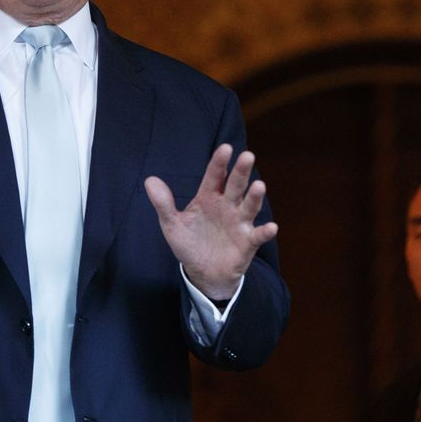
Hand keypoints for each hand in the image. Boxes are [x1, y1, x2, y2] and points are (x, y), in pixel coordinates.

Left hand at [144, 144, 277, 300]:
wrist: (202, 273)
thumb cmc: (189, 244)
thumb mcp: (172, 224)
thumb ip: (163, 203)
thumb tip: (149, 180)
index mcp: (208, 197)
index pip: (215, 176)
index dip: (220, 163)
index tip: (225, 148)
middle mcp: (227, 206)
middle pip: (235, 185)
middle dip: (241, 171)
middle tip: (247, 155)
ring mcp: (239, 222)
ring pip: (249, 206)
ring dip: (254, 197)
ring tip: (259, 185)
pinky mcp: (248, 242)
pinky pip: (258, 235)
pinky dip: (265, 232)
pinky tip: (271, 227)